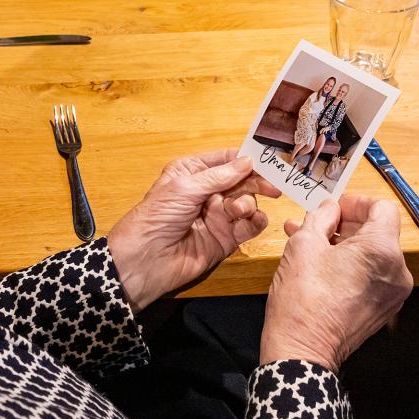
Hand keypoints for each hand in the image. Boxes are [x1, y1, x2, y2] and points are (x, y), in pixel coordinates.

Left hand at [108, 150, 279, 311]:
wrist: (146, 259)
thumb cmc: (157, 216)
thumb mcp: (185, 187)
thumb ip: (220, 176)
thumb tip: (248, 161)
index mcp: (192, 172)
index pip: (227, 160)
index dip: (247, 159)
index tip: (268, 160)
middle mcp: (207, 192)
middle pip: (242, 181)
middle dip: (256, 182)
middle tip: (273, 187)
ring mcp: (217, 215)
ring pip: (247, 202)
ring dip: (247, 204)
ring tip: (236, 210)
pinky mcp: (225, 238)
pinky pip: (249, 226)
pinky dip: (255, 221)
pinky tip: (254, 220)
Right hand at [260, 194, 411, 371]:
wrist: (302, 350)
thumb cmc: (303, 302)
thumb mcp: (304, 244)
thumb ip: (321, 216)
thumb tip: (329, 208)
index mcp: (382, 250)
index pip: (382, 208)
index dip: (356, 202)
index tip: (336, 206)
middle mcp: (397, 272)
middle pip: (379, 232)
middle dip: (347, 223)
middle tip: (319, 221)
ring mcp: (393, 294)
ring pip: (373, 255)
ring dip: (346, 245)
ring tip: (313, 243)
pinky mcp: (384, 309)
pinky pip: (372, 276)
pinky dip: (352, 266)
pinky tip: (323, 265)